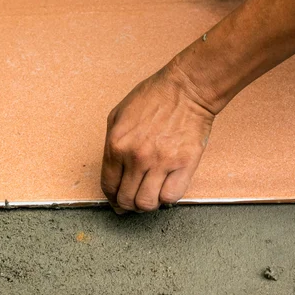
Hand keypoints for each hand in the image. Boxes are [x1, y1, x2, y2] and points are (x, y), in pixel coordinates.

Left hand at [101, 61, 214, 212]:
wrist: (186, 89)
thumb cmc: (153, 98)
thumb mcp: (117, 115)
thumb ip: (111, 145)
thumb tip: (112, 175)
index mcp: (117, 144)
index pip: (108, 186)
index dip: (111, 198)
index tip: (116, 200)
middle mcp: (137, 157)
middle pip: (126, 199)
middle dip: (127, 205)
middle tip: (133, 200)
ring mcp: (161, 162)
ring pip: (147, 203)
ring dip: (147, 204)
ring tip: (150, 195)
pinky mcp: (184, 164)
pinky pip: (171, 197)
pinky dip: (167, 198)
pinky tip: (166, 187)